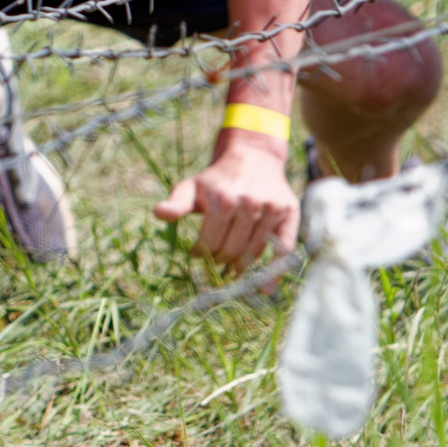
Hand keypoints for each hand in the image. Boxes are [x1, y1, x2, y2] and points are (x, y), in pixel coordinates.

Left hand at [153, 138, 298, 272]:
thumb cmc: (217, 180)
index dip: (200, 254)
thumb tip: (158, 213)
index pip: (210, 243)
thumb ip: (177, 203)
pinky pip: (285, 247)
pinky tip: (266, 288)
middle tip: (215, 264)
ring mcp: (271, 209)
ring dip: (242, 268)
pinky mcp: (289, 212)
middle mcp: (249, 204)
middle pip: (232, 250)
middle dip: (220, 262)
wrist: (253, 158)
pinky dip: (275, 270)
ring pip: (255, 252)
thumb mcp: (192, 187)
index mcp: (223, 201)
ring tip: (232, 272)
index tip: (195, 255)